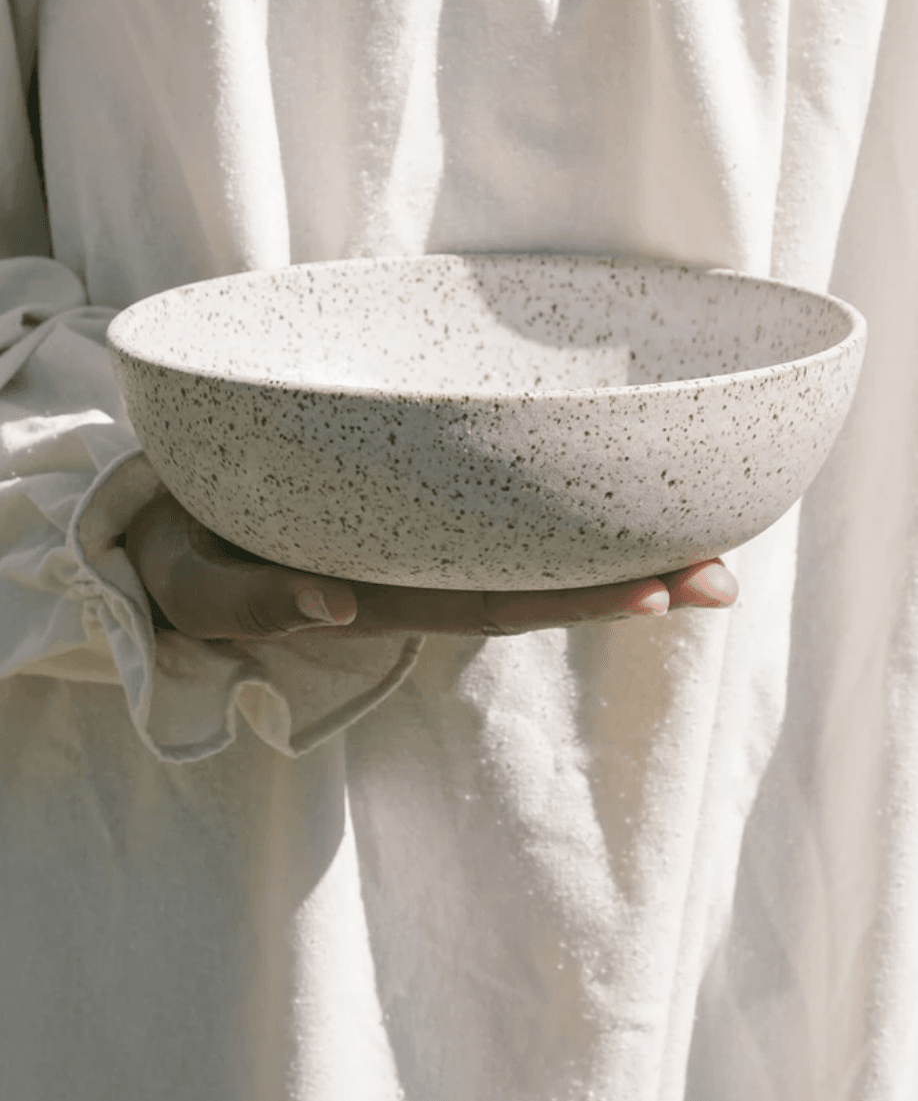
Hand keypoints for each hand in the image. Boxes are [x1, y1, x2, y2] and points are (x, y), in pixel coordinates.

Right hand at [125, 492, 737, 641]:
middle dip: (627, 583)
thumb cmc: (180, 553)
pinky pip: (492, 523)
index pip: (492, 603)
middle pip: (535, 588)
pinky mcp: (405, 513)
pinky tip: (608, 497)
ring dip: (611, 556)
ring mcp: (413, 548)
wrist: (167, 533)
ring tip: (701, 547)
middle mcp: (412, 577)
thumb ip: (257, 598)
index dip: (575, 600)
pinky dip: (556, 518)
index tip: (658, 590)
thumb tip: (337, 601)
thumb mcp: (195, 585)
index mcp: (376, 595)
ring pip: (524, 559)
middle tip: (722, 574)